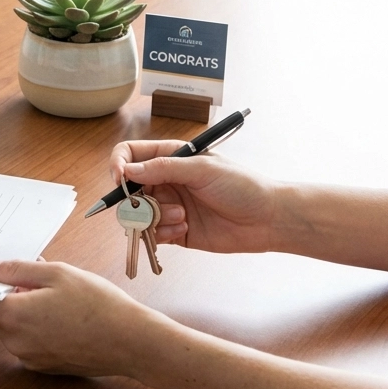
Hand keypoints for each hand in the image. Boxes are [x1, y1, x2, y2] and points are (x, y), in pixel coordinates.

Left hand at [0, 259, 157, 376]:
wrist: (132, 343)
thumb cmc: (98, 304)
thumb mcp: (57, 274)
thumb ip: (17, 269)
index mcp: (13, 316)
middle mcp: (15, 342)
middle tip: (12, 267)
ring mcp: (29, 357)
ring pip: (10, 325)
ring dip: (17, 304)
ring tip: (44, 284)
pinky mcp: (44, 365)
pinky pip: (26, 338)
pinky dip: (31, 321)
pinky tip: (55, 307)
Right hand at [109, 140, 278, 252]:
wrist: (268, 220)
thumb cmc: (242, 186)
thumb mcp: (202, 169)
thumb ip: (162, 168)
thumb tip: (127, 170)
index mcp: (170, 157)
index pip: (130, 155)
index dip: (119, 165)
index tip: (120, 179)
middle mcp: (165, 181)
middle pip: (129, 188)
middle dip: (136, 200)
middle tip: (153, 206)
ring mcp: (169, 206)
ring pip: (139, 214)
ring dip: (155, 217)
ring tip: (181, 217)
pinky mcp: (175, 230)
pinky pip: (153, 233)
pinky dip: (163, 233)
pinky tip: (184, 228)